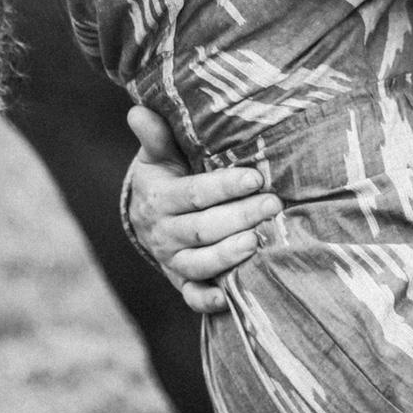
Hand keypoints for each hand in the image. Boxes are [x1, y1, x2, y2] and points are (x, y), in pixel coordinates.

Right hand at [125, 105, 281, 313]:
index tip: (256, 176)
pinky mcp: (181, 281)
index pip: (194, 194)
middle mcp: (163, 233)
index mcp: (159, 198)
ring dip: (228, 256)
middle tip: (273, 205)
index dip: (225, 186)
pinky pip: (192, 296)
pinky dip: (207, 301)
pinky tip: (228, 298)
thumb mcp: (159, 155)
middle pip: (203, 229)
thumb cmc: (167, 175)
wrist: (148, 215)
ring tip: (258, 242)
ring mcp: (172, 260)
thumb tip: (139, 111)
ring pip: (199, 263)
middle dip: (240, 217)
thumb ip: (157, 137)